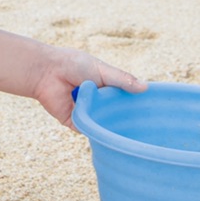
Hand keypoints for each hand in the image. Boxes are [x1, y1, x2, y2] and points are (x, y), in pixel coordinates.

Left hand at [28, 46, 144, 128]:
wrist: (47, 72)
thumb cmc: (73, 64)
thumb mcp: (102, 70)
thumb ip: (122, 79)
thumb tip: (146, 87)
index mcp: (105, 88)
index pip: (124, 100)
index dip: (135, 105)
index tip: (152, 113)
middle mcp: (97, 102)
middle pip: (115, 114)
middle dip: (126, 120)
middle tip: (145, 129)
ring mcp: (87, 113)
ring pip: (104, 125)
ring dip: (112, 126)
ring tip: (131, 135)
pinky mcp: (76, 122)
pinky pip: (90, 131)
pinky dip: (97, 131)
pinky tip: (110, 135)